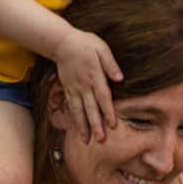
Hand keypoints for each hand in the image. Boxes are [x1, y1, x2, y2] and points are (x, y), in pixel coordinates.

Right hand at [52, 25, 121, 141]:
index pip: (103, 97)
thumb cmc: (85, 44)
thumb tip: (120, 78)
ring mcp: (74, 89)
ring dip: (83, 126)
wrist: (62, 43)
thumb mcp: (101, 48)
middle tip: (100, 140)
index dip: (108, 111)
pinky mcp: (68, 89)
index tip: (113, 124)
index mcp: (95, 76)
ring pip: (79, 111)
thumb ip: (110, 63)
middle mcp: (84, 86)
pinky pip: (72, 106)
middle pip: (91, 108)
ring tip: (86, 140)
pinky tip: (77, 128)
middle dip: (96, 125)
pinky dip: (74, 118)